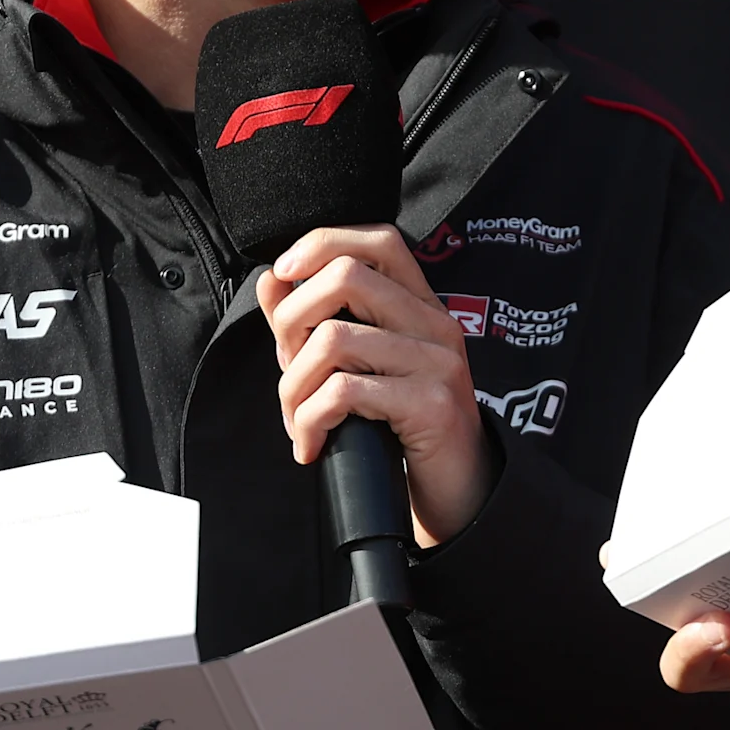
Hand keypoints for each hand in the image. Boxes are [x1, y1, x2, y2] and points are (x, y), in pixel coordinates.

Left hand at [264, 224, 495, 546]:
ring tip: (298, 420)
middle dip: (292, 319)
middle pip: (347, 276)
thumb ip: (315, 322)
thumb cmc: (402, 427)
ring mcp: (438, 361)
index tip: (283, 276)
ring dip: (294, 387)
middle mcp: (435, 323)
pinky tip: (311, 444)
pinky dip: (309, 421)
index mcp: (420, 305)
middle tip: (287, 365)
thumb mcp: (357, 366)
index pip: (378, 240)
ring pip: (334, 340)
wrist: (458, 490)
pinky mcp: (432, 404)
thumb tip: (271, 280)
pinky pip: (344, 393)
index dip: (322, 243)